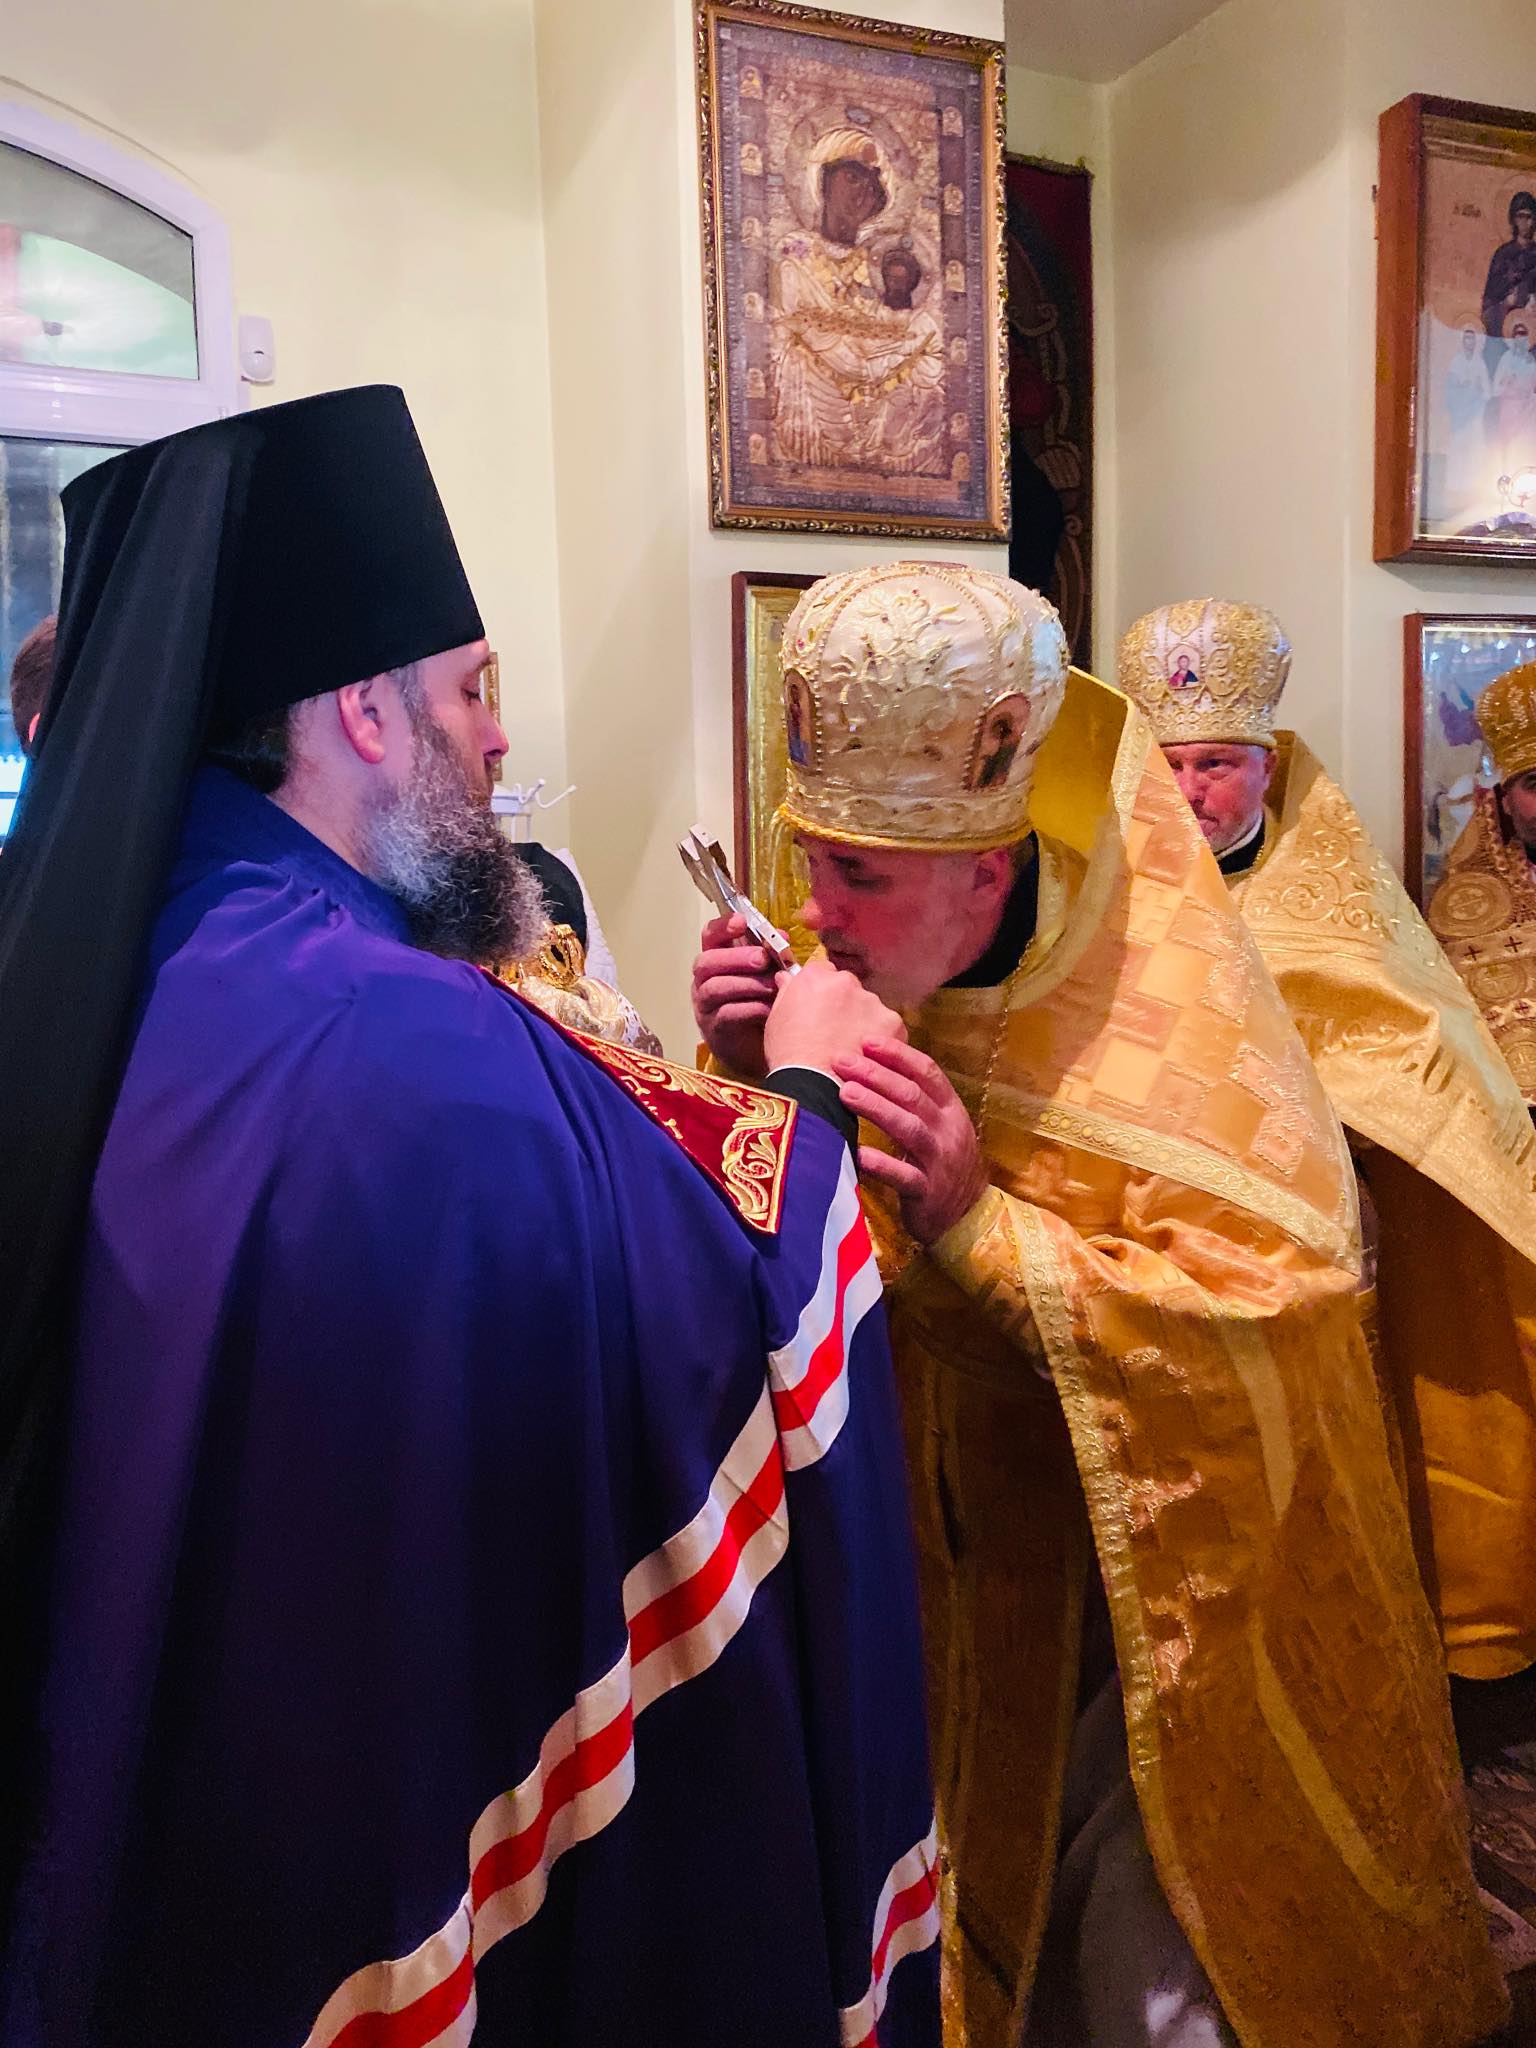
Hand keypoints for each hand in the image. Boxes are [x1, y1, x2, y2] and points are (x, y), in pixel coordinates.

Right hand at [691, 913, 778, 1076]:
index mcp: (717, 960)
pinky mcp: (715, 1029)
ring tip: (773, 986)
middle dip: (736, 957)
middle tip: (762, 959)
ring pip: (716, 988)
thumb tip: (782, 935)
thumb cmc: (760, 1004)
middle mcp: (704, 980)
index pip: (710, 936)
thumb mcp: (767, 974)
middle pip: (707, 962)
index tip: (742, 922)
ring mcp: (706, 1006)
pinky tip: (770, 1009)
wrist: (759, 1048)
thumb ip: (771, 954)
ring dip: (747, 984)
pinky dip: (751, 1008)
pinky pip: (727, 1014)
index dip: (722, 926)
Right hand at [763, 956, 905, 1075]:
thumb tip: (786, 977)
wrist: (815, 1085)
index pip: (823, 972)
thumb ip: (786, 991)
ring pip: (870, 1008)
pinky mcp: (892, 1024)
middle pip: (849, 988)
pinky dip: (881, 1040)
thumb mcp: (775, 1019)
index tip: (819, 1008)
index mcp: (816, 977)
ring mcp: (872, 1002)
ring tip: (850, 1049)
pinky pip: (887, 1028)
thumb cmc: (789, 1054)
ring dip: (864, 1021)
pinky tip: (867, 1057)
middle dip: (845, 1005)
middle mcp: (847, 982)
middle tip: (833, 1032)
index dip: (821, 991)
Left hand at [834, 1038, 985, 1245]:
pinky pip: (904, 1176)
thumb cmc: (941, 1162)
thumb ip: (915, 1099)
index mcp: (951, 1109)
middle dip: (876, 1075)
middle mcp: (948, 1131)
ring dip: (876, 1108)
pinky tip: (858, 1153)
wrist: (967, 1213)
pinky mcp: (927, 1192)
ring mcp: (939, 1162)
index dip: (897, 1055)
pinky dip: (882, 1164)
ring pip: (909, 1128)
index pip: (927, 1072)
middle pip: (913, 1096)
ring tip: (845, 1093)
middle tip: (843, 1062)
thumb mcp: (938, 1126)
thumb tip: (873, 1063)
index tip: (866, 1041)